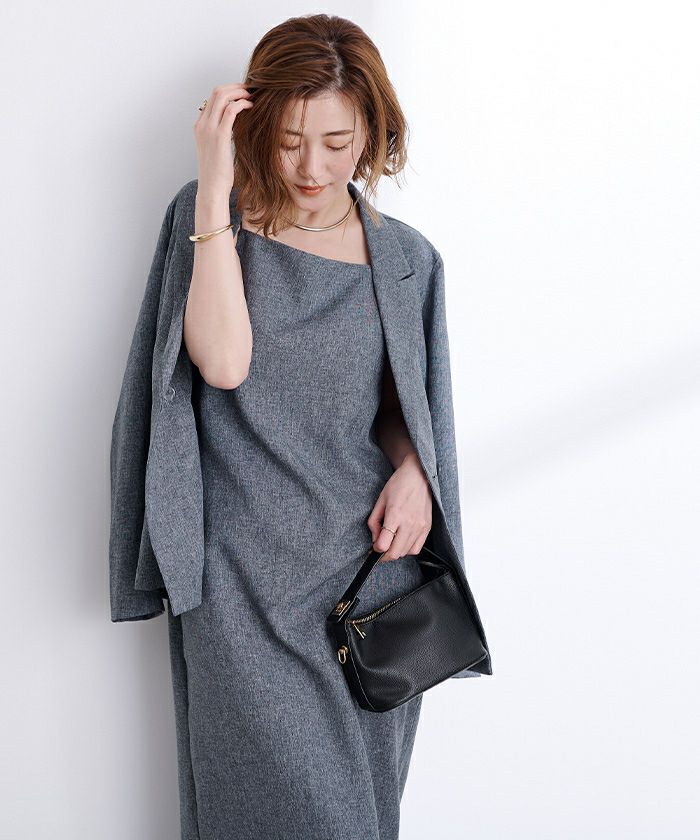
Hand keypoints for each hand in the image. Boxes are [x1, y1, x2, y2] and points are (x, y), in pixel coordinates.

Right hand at [194, 83, 254, 198]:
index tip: (243, 93)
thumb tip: (233, 127)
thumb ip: (220, 134)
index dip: (229, 91)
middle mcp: (202, 124)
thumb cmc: (217, 173)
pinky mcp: (219, 136)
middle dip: (235, 87)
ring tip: (252, 96)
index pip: (212, 98)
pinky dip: (242, 104)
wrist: (212, 188)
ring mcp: (209, 129)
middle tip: (250, 89)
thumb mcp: (216, 150)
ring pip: (223, 96)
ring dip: (240, 92)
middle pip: (217, 92)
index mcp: (200, 126)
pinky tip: (251, 107)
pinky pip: (231, 110)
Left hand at [367, 453, 432, 560]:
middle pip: (395, 553)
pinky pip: (417, 548)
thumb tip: (375, 539)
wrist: (418, 476)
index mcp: (395, 515)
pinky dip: (408, 549)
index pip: (384, 545)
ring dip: (396, 552)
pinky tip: (402, 541)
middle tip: (379, 549)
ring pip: (406, 553)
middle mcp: (409, 523)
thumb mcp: (380, 501)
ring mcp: (420, 527)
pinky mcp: (427, 527)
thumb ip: (374, 522)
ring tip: (391, 543)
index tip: (373, 547)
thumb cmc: (398, 485)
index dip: (375, 549)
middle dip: (384, 556)